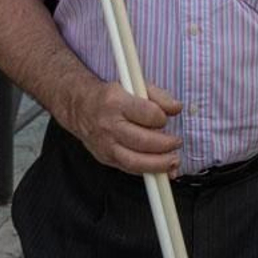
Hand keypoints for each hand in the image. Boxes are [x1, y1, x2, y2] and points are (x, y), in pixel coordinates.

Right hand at [67, 81, 182, 175]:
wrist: (80, 107)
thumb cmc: (111, 96)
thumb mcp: (134, 86)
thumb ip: (159, 96)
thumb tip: (176, 108)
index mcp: (116, 102)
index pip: (147, 114)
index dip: (161, 118)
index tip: (166, 118)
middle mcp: (109, 125)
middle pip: (142, 141)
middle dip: (165, 145)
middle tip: (176, 142)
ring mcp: (105, 145)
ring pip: (134, 161)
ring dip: (158, 164)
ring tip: (173, 161)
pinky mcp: (105, 158)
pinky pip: (129, 169)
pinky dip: (147, 171)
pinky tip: (161, 170)